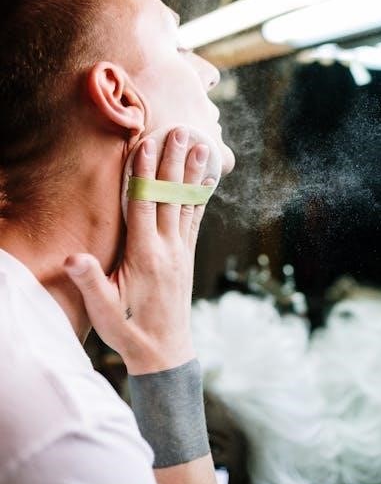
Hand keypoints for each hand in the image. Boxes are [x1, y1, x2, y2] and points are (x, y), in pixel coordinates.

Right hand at [64, 127, 211, 373]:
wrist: (164, 352)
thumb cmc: (129, 330)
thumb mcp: (103, 309)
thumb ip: (90, 281)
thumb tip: (73, 258)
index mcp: (145, 256)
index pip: (144, 206)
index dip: (145, 174)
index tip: (147, 145)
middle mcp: (167, 249)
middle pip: (170, 197)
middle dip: (173, 162)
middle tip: (180, 131)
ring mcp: (181, 252)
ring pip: (187, 204)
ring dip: (191, 174)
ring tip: (199, 146)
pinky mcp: (186, 258)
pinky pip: (195, 221)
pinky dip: (200, 198)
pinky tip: (205, 183)